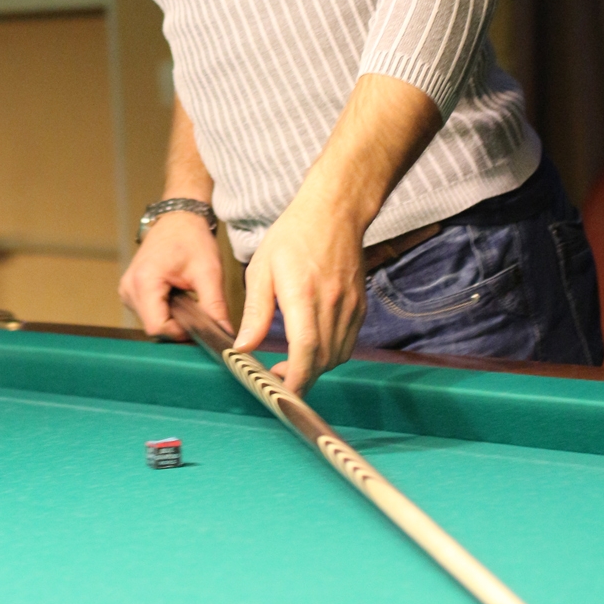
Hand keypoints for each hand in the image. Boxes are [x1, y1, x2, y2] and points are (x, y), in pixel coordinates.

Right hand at [120, 212, 231, 340]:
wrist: (179, 218)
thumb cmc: (191, 238)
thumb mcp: (208, 272)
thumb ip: (215, 306)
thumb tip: (225, 334)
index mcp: (144, 282)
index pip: (158, 328)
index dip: (181, 332)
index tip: (200, 322)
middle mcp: (129, 288)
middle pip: (154, 328)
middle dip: (179, 325)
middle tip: (197, 307)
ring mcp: (127, 290)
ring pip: (152, 322)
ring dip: (172, 318)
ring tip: (187, 297)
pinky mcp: (131, 291)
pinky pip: (149, 313)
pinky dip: (166, 311)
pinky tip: (177, 295)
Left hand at [234, 195, 364, 391]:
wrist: (334, 212)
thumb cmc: (294, 236)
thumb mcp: (262, 269)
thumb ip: (255, 312)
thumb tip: (243, 347)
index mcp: (304, 294)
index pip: (306, 349)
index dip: (296, 377)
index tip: (282, 391)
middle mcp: (333, 303)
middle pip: (322, 359)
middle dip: (302, 377)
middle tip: (278, 376)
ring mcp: (351, 306)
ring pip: (337, 355)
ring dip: (316, 367)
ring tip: (293, 363)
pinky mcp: (360, 306)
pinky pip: (348, 342)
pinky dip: (330, 353)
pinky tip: (312, 346)